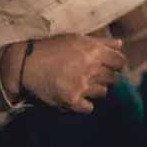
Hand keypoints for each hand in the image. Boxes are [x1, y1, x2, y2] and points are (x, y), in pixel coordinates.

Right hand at [2, 34, 124, 112]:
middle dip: (104, 76)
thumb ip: (101, 42)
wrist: (25, 64)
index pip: (120, 61)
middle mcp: (91, 67)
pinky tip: (75, 95)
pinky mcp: (72, 100)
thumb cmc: (51, 48)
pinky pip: (89, 107)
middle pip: (113, 78)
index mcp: (93, 50)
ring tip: (80, 83)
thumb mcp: (76, 39)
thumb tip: (121, 44)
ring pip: (103, 92)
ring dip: (94, 89)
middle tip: (91, 74)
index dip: (116, 64)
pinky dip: (84, 103)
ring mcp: (82, 85)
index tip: (109, 66)